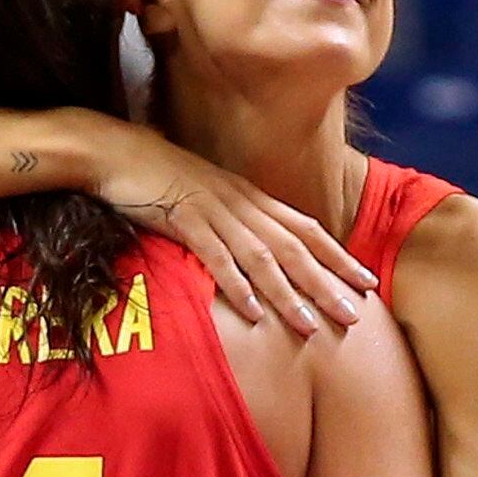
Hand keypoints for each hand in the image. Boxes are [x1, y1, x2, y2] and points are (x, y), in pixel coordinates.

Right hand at [81, 116, 367, 329]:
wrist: (111, 151)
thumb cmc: (154, 177)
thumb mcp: (203, 197)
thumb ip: (229, 221)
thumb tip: (251, 256)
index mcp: (248, 196)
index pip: (305, 228)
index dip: (338, 256)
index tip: (367, 282)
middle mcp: (239, 202)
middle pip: (294, 246)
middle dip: (327, 281)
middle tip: (354, 315)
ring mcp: (212, 210)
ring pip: (261, 256)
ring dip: (288, 293)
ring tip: (310, 325)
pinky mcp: (182, 219)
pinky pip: (215, 256)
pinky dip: (237, 284)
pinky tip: (253, 311)